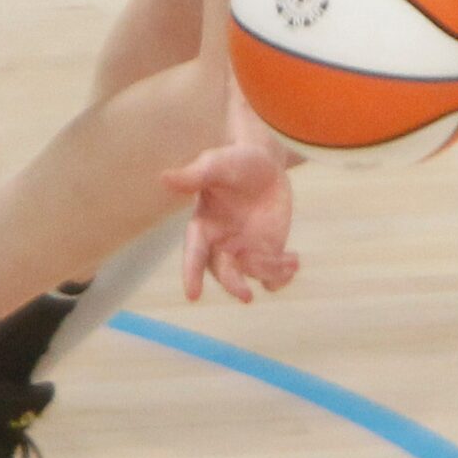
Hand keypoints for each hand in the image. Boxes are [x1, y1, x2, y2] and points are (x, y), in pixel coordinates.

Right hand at [163, 143, 299, 302]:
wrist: (265, 163)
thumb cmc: (234, 161)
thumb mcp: (215, 164)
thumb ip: (194, 176)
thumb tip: (164, 178)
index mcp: (203, 226)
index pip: (194, 253)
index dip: (191, 274)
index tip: (193, 296)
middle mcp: (221, 244)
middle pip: (223, 272)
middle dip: (233, 284)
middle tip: (245, 295)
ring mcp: (244, 251)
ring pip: (252, 274)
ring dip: (269, 272)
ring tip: (289, 259)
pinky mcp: (266, 253)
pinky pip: (271, 276)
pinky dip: (282, 277)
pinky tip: (293, 261)